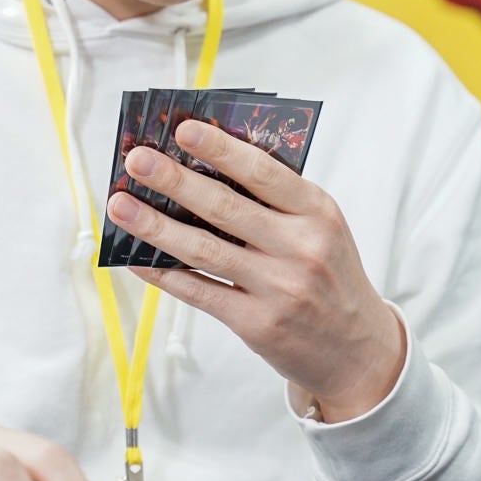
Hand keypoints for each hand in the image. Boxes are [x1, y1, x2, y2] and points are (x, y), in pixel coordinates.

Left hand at [107, 120, 404, 420]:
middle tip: (136, 160)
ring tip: (121, 205)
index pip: (263, 172)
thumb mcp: (323, 229)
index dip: (220, 149)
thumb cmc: (331, 276)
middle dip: (174, 180)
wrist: (359, 351)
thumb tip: (205, 166)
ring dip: (155, 226)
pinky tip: (138, 258)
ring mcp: (278, 289)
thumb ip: (278, 201)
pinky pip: (200, 292)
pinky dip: (164, 273)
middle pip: (225, 208)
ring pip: (204, 251)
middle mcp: (300, 248)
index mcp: (318, 213)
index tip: (182, 129)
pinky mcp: (257, 324)